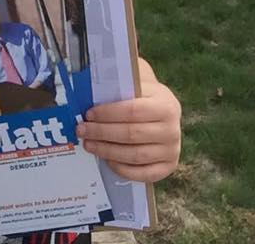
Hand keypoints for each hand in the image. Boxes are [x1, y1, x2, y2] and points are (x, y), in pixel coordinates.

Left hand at [75, 58, 181, 181]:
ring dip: (107, 150)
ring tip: (89, 144)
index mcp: (165, 103)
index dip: (107, 113)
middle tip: (82, 130)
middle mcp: (172, 129)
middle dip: (102, 132)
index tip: (88, 113)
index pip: (132, 110)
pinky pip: (143, 173)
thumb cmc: (143, 94)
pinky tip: (106, 160)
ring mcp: (172, 150)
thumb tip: (92, 82)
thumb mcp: (137, 80)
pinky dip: (122, 168)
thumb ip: (120, 80)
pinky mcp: (169, 167)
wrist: (164, 111)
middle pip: (131, 134)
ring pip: (135, 155)